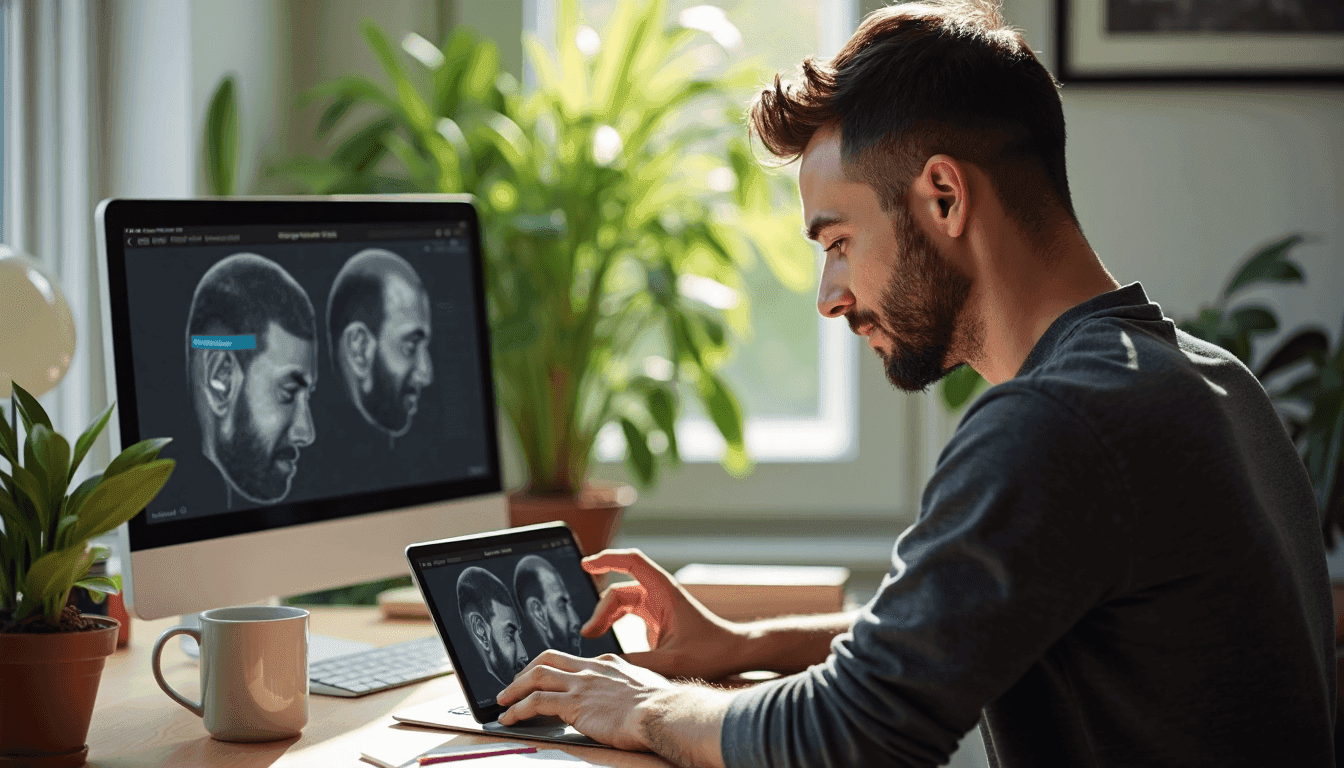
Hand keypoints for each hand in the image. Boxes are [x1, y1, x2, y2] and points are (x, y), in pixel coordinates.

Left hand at [495, 650, 672, 750]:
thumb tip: (627, 699)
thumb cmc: (663, 707)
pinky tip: (510, 718)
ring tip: (503, 701)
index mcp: (608, 663)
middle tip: (514, 684)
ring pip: (536, 678)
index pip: (572, 660)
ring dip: (514, 689)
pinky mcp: (574, 703)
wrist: (665, 713)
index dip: (553, 668)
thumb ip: (628, 688)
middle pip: (547, 660)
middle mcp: (591, 669)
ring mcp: (581, 684)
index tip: (544, 677)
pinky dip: (517, 709)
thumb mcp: (645, 688)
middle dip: (526, 671)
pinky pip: (536, 703)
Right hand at [582, 549, 745, 680]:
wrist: (732, 653)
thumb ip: (635, 663)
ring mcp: (657, 605)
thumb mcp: (670, 663)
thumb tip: (604, 663)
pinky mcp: (657, 617)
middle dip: (600, 609)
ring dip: (605, 616)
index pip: (632, 562)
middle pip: (619, 590)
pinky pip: (628, 612)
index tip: (586, 564)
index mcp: (664, 592)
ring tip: (591, 637)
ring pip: (621, 601)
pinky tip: (604, 637)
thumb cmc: (710, 653)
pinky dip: (613, 621)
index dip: (607, 559)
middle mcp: (659, 594)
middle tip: (587, 634)